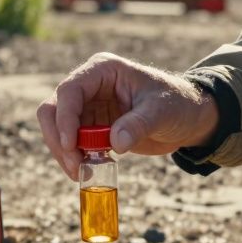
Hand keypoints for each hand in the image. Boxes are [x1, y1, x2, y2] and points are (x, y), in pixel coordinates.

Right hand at [37, 52, 219, 180]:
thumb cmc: (177, 104)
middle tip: (74, 165)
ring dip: (64, 152)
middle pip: (54, 109)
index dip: (65, 118)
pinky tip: (90, 169)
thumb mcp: (161, 112)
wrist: (188, 119)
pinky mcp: (91, 126)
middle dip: (58, 138)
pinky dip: (74, 157)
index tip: (71, 145)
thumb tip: (115, 143)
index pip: (71, 90)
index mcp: (104, 70)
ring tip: (82, 172)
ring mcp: (88, 106)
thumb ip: (138, 124)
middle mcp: (90, 85)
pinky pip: (71, 142)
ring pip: (57, 128)